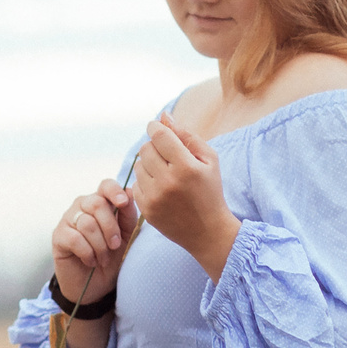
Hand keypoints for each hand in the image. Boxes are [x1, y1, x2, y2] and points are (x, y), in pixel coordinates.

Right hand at [51, 177, 139, 300]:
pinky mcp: (58, 236)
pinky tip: (90, 261)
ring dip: (100, 245)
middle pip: (97, 203)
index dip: (114, 191)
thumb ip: (128, 216)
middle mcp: (82, 207)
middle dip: (111, 227)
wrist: (94, 286)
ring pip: (87, 223)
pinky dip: (87, 252)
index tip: (123, 203)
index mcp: (100, 204)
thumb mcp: (125, 238)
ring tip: (103, 258)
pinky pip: (75, 238)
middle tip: (115, 246)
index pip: (105, 186)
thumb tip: (129, 193)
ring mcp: (68, 220)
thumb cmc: (109, 259)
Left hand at [134, 115, 242, 279]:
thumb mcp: (209, 160)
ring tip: (165, 173)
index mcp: (186, 166)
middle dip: (154, 147)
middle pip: (146, 148)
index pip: (159, 135)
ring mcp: (155, 197)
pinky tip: (161, 189)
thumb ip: (186, 135)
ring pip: (138, 165)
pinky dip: (146, 183)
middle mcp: (168, 181)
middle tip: (167, 155)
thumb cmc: (210, 190)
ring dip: (149, 164)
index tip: (156, 127)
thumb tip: (163, 116)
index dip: (155, 127)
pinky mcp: (147, 210)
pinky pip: (136, 184)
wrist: (208, 232)